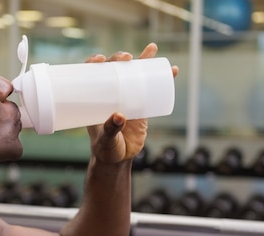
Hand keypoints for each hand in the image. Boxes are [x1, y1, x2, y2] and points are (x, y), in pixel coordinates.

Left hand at [86, 43, 178, 164]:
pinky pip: (152, 87)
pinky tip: (172, 70)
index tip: (100, 59)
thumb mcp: (105, 139)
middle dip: (120, 58)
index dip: (94, 62)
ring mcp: (127, 97)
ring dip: (144, 59)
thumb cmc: (106, 149)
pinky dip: (163, 78)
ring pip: (134, 74)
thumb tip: (119, 116)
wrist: (119, 158)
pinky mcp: (142, 104)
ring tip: (152, 49)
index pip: (91, 75)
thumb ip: (110, 129)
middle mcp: (110, 94)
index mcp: (95, 98)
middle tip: (127, 58)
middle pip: (114, 69)